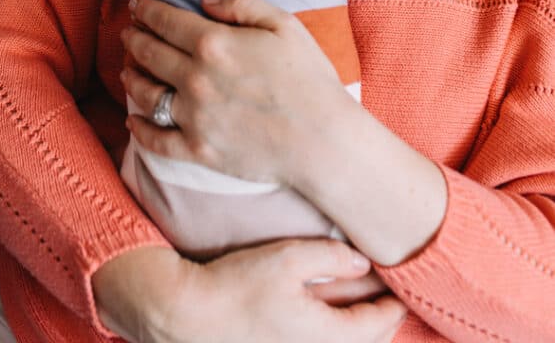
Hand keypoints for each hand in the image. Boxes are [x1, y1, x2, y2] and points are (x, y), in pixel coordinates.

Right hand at [93, 239, 406, 342]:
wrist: (187, 314)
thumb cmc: (236, 286)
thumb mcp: (287, 259)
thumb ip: (331, 258)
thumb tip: (363, 263)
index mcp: (325, 335)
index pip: (377, 326)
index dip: (394, 305)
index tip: (405, 287)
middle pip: (362, 341)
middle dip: (379, 318)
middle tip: (389, 293)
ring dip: (355, 325)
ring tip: (362, 300)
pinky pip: (317, 342)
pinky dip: (331, 328)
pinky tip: (324, 309)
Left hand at [121, 0, 344, 185]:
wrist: (322, 141)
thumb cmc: (309, 79)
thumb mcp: (284, 25)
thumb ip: (242, 4)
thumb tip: (205, 0)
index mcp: (214, 43)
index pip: (165, 21)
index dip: (146, 11)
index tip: (137, 6)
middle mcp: (195, 78)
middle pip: (149, 53)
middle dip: (133, 39)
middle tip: (127, 34)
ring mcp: (193, 116)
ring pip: (145, 93)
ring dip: (131, 77)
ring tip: (127, 70)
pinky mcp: (197, 150)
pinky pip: (155, 140)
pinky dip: (139, 129)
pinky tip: (133, 120)